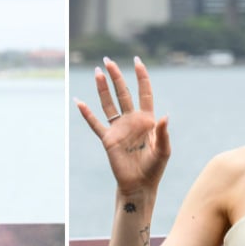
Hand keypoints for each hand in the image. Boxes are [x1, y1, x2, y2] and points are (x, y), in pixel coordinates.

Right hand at [75, 56, 170, 195]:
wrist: (139, 185)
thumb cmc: (154, 168)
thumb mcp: (163, 151)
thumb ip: (163, 133)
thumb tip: (165, 117)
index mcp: (147, 119)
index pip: (144, 92)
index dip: (141, 77)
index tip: (137, 61)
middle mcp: (131, 120)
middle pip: (123, 93)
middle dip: (116, 77)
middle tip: (108, 60)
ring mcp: (118, 128)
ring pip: (109, 104)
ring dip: (103, 89)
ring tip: (97, 72)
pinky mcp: (108, 139)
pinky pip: (95, 124)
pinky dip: (87, 114)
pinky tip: (79, 102)